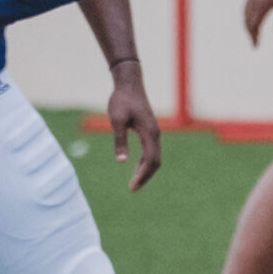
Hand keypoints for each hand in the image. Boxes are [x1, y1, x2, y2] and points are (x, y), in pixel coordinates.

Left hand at [104, 58, 162, 191]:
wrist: (129, 84)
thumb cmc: (121, 100)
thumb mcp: (117, 120)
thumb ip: (119, 140)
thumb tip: (121, 161)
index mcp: (149, 132)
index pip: (150, 160)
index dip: (143, 175)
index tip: (133, 186)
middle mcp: (155, 134)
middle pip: (155, 161)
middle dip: (145, 176)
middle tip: (132, 189)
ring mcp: (153, 132)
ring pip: (154, 157)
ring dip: (146, 171)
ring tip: (134, 183)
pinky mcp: (149, 130)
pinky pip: (151, 151)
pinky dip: (145, 162)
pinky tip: (137, 168)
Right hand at [243, 0, 272, 44]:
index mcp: (262, 4)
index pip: (254, 25)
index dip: (254, 37)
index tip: (255, 47)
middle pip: (247, 19)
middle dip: (249, 32)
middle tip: (254, 41)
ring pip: (245, 10)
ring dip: (248, 22)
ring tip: (253, 30)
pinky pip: (247, 3)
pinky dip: (248, 12)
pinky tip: (255, 13)